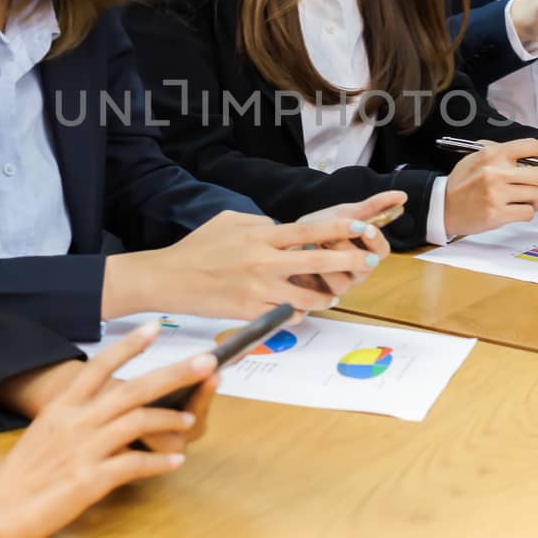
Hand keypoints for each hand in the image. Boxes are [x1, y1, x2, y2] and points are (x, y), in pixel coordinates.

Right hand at [0, 322, 217, 537]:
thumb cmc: (20, 475)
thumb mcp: (44, 432)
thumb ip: (75, 418)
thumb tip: (111, 410)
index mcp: (61, 407)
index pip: (99, 366)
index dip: (128, 346)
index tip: (154, 329)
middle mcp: (74, 421)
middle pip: (132, 388)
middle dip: (174, 372)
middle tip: (206, 361)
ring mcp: (82, 449)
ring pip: (138, 422)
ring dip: (170, 420)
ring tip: (189, 421)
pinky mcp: (89, 480)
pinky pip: (134, 465)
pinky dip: (159, 463)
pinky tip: (175, 463)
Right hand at [100, 210, 382, 320]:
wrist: (168, 278)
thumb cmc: (198, 247)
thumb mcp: (228, 221)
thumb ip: (259, 224)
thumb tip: (280, 227)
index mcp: (260, 236)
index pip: (308, 229)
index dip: (338, 227)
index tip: (361, 226)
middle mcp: (263, 261)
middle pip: (317, 261)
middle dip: (348, 261)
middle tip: (369, 262)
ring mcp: (258, 288)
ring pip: (307, 296)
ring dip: (326, 297)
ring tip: (334, 295)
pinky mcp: (250, 311)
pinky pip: (285, 316)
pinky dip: (297, 314)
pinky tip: (300, 311)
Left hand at [290, 190, 402, 296]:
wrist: (291, 238)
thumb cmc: (323, 226)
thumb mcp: (346, 213)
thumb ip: (374, 205)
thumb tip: (402, 196)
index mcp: (368, 253)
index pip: (382, 251)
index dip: (376, 240)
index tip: (366, 228)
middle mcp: (358, 272)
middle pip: (364, 268)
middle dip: (347, 250)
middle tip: (331, 236)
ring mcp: (341, 286)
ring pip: (343, 284)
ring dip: (327, 263)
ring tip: (312, 245)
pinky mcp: (321, 296)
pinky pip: (320, 292)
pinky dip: (310, 274)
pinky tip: (301, 259)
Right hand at [441, 137, 537, 237]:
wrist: (441, 206)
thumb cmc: (461, 183)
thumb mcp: (477, 159)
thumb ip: (502, 155)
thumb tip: (535, 155)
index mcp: (492, 154)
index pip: (530, 146)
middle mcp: (496, 171)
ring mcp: (496, 193)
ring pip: (535, 195)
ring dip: (535, 200)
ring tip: (522, 200)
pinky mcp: (497, 213)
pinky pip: (527, 212)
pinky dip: (526, 212)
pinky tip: (514, 211)